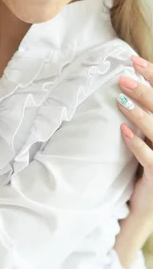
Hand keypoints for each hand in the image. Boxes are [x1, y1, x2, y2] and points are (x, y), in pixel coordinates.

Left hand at [117, 56, 152, 221]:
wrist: (148, 208)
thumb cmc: (147, 167)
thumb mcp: (148, 137)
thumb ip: (145, 113)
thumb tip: (127, 84)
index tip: (134, 60)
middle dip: (145, 91)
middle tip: (123, 77)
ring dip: (138, 113)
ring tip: (120, 99)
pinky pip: (150, 158)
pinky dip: (136, 143)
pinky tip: (123, 131)